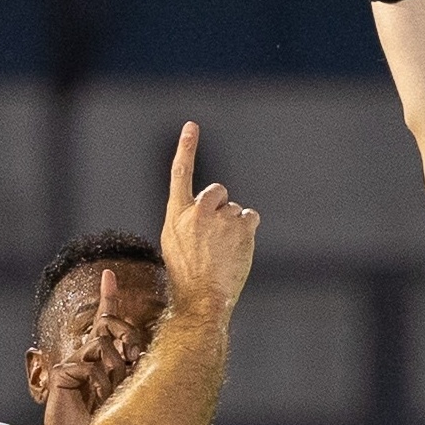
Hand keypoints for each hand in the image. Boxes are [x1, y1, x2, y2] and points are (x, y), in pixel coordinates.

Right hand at [47, 270, 143, 424]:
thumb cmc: (114, 422)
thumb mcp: (130, 389)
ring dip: (115, 372)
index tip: (109, 274)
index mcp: (104, 358)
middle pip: (109, 325)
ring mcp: (73, 364)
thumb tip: (140, 347)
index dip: (108, 297)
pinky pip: (89, 365)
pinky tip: (92, 402)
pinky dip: (98, 384)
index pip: (105, 322)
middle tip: (136, 360)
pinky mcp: (62, 373)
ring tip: (108, 397)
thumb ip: (132, 366)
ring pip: (103, 346)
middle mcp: (87, 357)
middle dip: (128, 337)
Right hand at [160, 122, 257, 315]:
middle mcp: (197, 211)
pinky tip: (238, 248)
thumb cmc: (187, 274)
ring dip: (234, 225)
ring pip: (235, 209)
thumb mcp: (174, 242)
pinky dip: (248, 230)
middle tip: (215, 237)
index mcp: (175, 214)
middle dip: (220, 207)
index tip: (192, 126)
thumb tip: (207, 205)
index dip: (186, 148)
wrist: (202, 299)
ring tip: (224, 251)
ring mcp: (220, 218)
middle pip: (218, 191)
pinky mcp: (242, 226)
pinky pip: (250, 216)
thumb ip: (186, 218)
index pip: (180, 173)